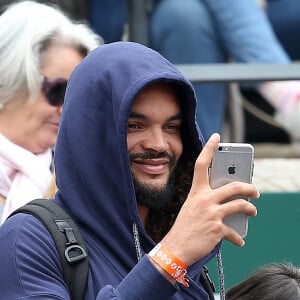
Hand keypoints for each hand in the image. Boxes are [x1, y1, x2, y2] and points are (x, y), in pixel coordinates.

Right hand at [161, 133, 259, 265]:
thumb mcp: (192, 208)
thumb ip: (207, 200)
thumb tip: (226, 199)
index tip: (216, 137)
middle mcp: (204, 200)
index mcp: (196, 192)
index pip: (202, 164)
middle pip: (233, 186)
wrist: (175, 248)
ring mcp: (211, 214)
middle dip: (249, 188)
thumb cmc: (184, 227)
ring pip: (240, 205)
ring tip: (252, 212)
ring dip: (250, 209)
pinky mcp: (217, 229)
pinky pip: (235, 232)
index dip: (209, 149)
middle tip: (255, 191)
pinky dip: (238, 238)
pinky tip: (239, 241)